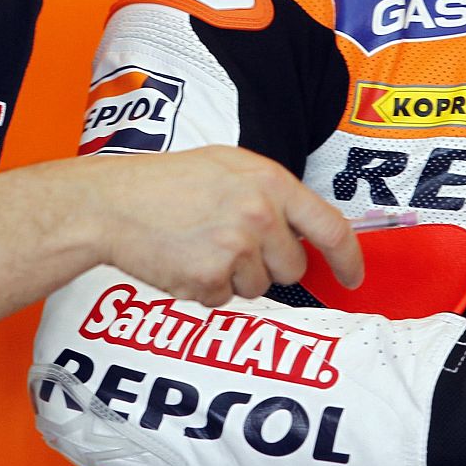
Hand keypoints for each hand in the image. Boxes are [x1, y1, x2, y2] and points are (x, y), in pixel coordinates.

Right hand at [78, 145, 363, 304]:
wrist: (112, 203)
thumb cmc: (165, 182)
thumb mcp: (227, 166)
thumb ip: (269, 192)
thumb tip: (303, 227)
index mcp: (270, 182)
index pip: (330, 228)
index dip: (348, 259)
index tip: (353, 276)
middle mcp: (260, 214)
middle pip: (293, 267)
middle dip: (268, 264)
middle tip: (228, 242)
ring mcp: (236, 247)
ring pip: (258, 287)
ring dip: (233, 277)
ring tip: (198, 245)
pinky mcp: (210, 278)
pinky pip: (223, 300)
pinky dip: (205, 289)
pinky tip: (183, 260)